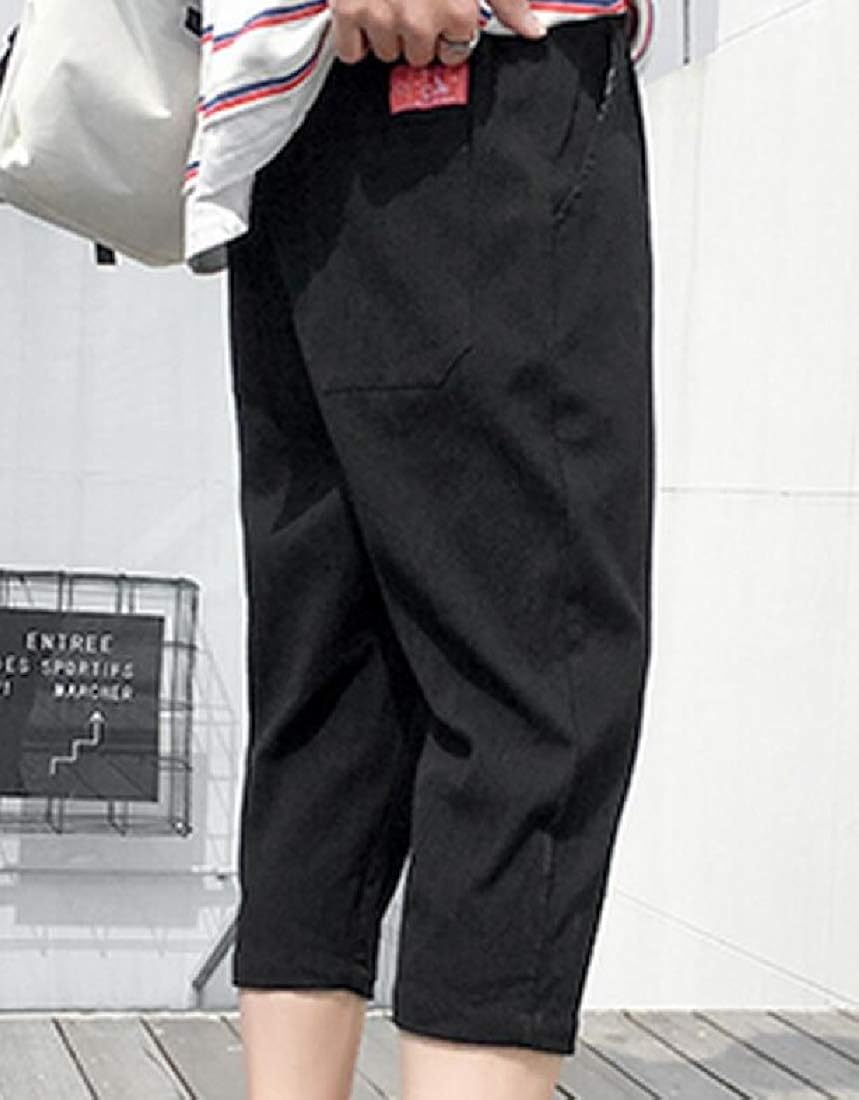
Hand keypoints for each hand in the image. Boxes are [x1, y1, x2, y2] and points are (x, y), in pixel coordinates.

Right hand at [331, 0, 545, 68]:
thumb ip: (507, 0)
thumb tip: (531, 31)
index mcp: (457, 13)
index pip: (454, 53)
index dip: (447, 31)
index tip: (440, 9)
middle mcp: (420, 23)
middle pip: (419, 57)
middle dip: (417, 32)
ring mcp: (382, 19)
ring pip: (387, 54)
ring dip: (387, 32)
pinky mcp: (348, 12)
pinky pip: (351, 53)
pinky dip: (353, 38)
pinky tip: (364, 12)